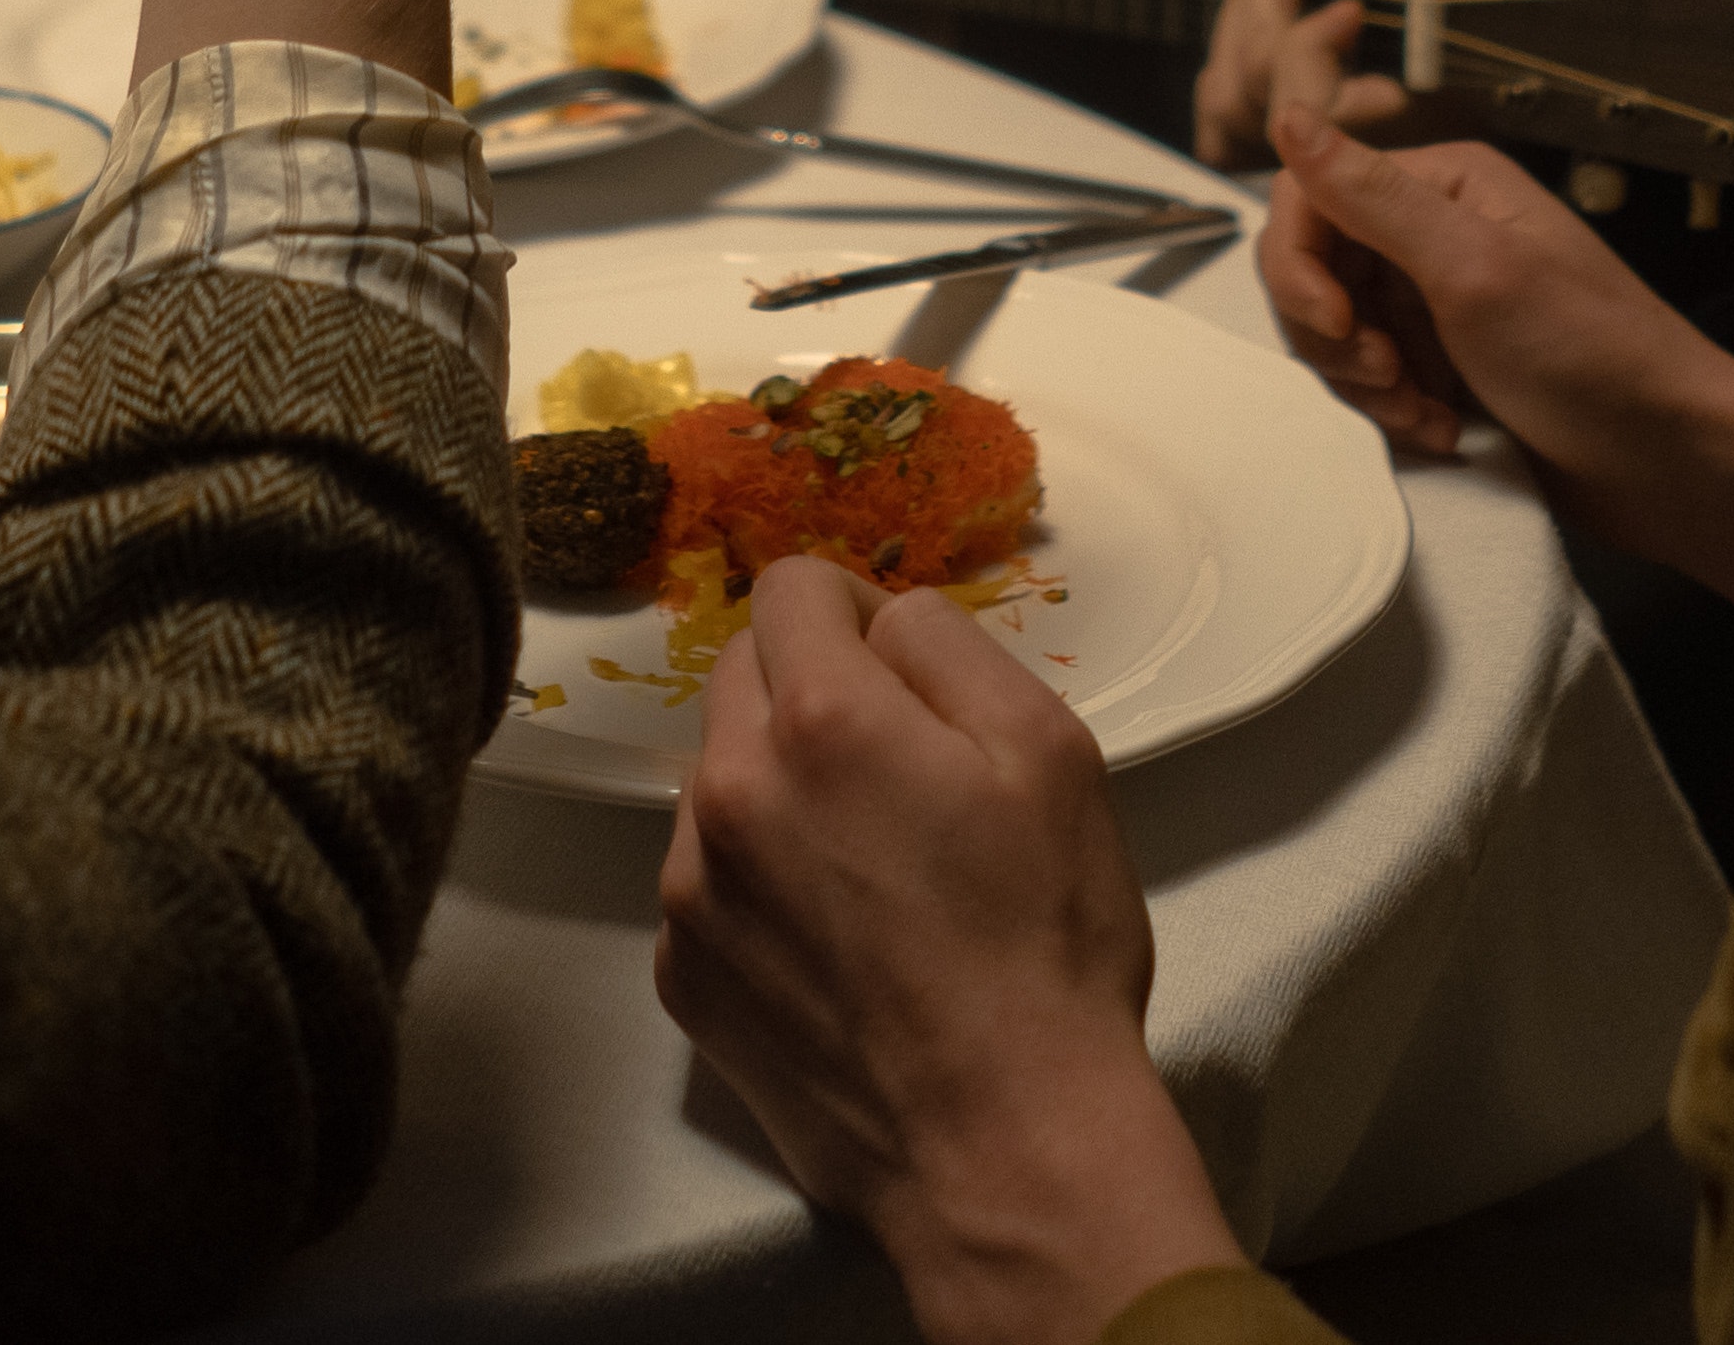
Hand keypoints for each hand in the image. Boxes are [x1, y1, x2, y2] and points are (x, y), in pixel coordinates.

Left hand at [658, 559, 1244, 1344]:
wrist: (1003, 1145)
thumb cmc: (1046, 946)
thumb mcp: (1051, 752)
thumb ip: (949, 647)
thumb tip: (884, 625)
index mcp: (820, 719)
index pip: (790, 588)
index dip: (855, 609)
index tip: (901, 668)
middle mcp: (727, 792)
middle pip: (742, 678)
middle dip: (812, 693)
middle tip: (902, 771)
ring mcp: (691, 893)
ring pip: (720, 782)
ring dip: (780, 792)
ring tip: (873, 873)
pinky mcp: (682, 977)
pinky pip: (707, 883)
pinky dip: (759, 887)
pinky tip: (839, 944)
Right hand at [1256, 96, 1733, 613]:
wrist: (1667, 460)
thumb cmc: (1593, 357)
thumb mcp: (1475, 268)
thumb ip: (1372, 196)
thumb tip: (1288, 115)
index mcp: (1445, 185)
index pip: (1310, 197)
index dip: (1298, 265)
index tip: (1333, 322)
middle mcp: (1435, 232)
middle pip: (1314, 269)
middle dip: (1334, 335)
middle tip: (1390, 375)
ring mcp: (1438, 300)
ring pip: (1335, 331)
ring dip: (1365, 383)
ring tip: (1424, 411)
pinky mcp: (1445, 361)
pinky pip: (1372, 379)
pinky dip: (1394, 410)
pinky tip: (1443, 429)